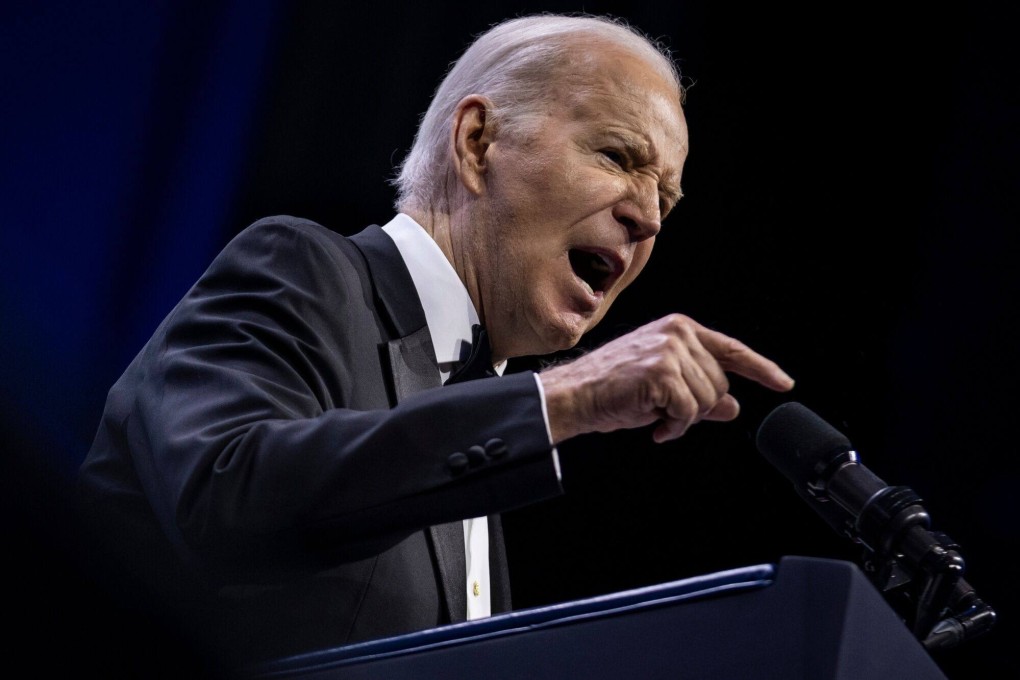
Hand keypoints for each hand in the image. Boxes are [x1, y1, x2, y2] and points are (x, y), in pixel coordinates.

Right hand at [538, 314, 793, 443]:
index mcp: (679, 329)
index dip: (761, 368)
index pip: (731, 349)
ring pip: (707, 401)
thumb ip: (700, 392)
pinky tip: (653, 424)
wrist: (575, 395)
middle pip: (721, 384)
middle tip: (664, 412)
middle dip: (698, 407)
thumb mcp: (664, 389)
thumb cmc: (612, 390)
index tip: (783, 383)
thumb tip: (732, 407)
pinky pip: (689, 413)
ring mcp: (670, 351)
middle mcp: (677, 333)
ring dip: (683, 419)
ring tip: (654, 415)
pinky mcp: (662, 373)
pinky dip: (674, 426)